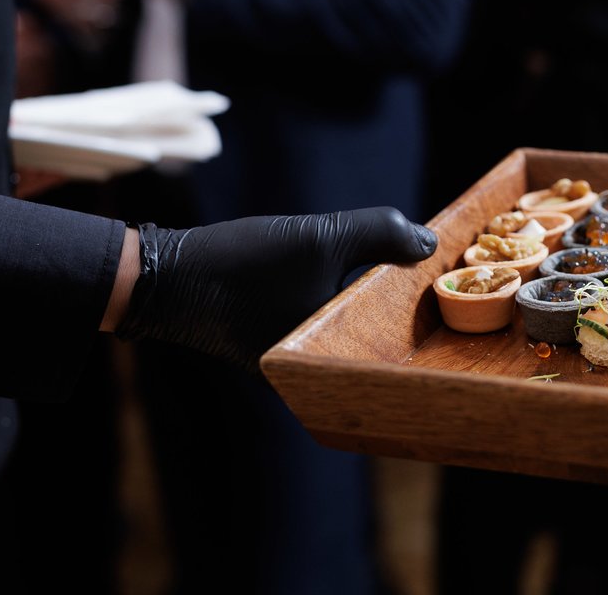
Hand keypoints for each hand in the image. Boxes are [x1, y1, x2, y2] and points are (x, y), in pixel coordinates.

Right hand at [111, 207, 438, 370]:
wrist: (160, 277)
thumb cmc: (242, 264)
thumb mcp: (319, 238)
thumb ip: (378, 234)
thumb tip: (429, 241)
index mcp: (327, 361)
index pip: (393, 336)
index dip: (421, 303)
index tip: (446, 272)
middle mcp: (310, 373)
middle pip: (373, 335)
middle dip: (399, 303)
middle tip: (426, 264)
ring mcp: (290, 359)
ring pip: (346, 326)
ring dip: (366, 297)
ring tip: (395, 263)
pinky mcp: (272, 343)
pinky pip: (320, 322)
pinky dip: (336, 298)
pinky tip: (349, 271)